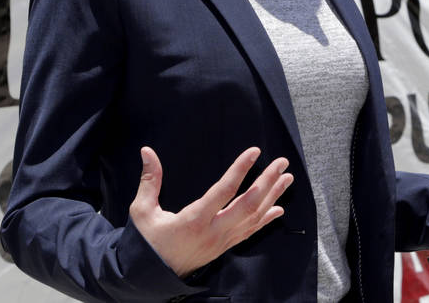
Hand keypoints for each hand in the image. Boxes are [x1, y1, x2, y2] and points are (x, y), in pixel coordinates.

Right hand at [129, 146, 292, 277]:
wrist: (151, 277)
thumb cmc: (147, 242)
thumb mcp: (142, 211)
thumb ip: (149, 181)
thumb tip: (147, 151)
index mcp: (194, 220)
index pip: (224, 191)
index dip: (240, 170)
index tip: (254, 152)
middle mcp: (213, 231)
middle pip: (248, 205)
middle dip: (268, 182)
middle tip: (281, 162)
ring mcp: (222, 241)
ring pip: (254, 218)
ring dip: (273, 196)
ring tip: (286, 178)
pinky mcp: (224, 247)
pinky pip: (250, 232)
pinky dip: (266, 220)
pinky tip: (278, 208)